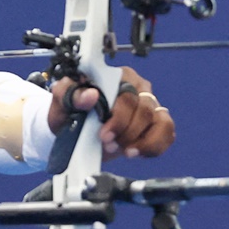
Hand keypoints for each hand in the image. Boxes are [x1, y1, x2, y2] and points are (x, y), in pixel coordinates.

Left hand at [48, 67, 173, 159]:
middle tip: (108, 144)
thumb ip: (70, 94)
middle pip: (144, 110)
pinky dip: (154, 147)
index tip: (104, 134)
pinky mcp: (156, 123)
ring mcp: (149, 105)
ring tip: (124, 151)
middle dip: (126, 132)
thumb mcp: (61, 101)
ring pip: (160, 122)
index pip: (127, 93)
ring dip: (141, 141)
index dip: (119, 116)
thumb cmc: (70, 111)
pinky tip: (136, 152)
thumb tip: (90, 95)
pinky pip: (167, 133)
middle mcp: (137, 87)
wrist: (73, 131)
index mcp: (117, 76)